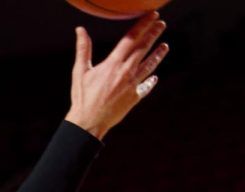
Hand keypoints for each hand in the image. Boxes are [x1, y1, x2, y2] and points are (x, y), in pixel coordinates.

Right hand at [66, 13, 168, 139]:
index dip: (143, 25)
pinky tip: (154, 77)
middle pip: (144, 48)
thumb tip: (80, 29)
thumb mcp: (80, 71)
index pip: (131, 38)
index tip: (152, 16)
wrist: (89, 122)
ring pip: (149, 65)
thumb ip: (83, 49)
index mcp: (113, 64)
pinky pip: (146, 87)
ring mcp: (132, 85)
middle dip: (154, 34)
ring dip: (158, 55)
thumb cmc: (82, 97)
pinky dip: (151, 82)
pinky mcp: (134, 98)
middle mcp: (126, 72)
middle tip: (161, 24)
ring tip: (165, 46)